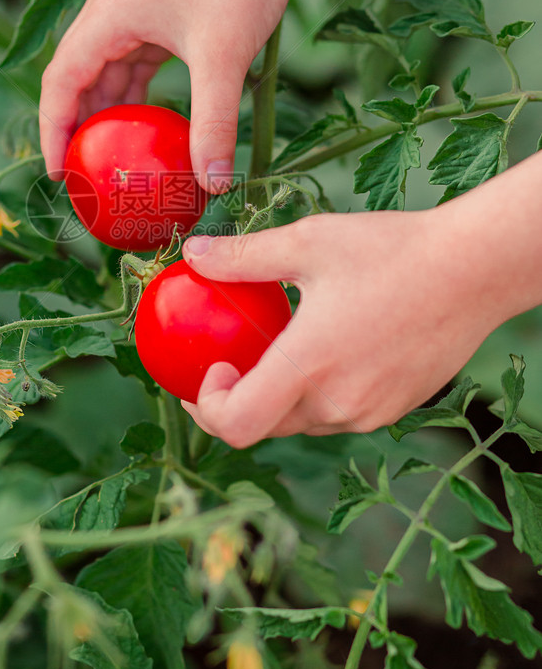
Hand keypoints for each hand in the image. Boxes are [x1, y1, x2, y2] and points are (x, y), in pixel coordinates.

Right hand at [38, 0, 295, 192]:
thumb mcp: (224, 60)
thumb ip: (214, 125)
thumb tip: (214, 185)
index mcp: (107, 14)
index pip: (61, 81)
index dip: (53, 130)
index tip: (61, 174)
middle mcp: (108, 9)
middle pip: (74, 77)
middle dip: (74, 127)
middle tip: (81, 176)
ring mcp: (130, 10)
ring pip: (102, 72)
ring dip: (104, 113)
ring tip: (107, 158)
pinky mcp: (154, 14)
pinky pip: (129, 64)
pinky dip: (131, 96)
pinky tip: (142, 125)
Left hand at [179, 206, 509, 446]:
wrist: (475, 269)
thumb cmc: (391, 250)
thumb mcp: (307, 242)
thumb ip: (243, 256)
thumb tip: (193, 255)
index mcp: (309, 367)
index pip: (237, 424)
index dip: (207, 408)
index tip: (211, 366)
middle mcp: (338, 403)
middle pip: (264, 426)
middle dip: (235, 401)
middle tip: (224, 361)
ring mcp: (370, 412)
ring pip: (302, 421)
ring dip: (276, 396)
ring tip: (274, 348)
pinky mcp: (394, 408)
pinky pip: (338, 413)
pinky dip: (315, 393)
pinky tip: (322, 348)